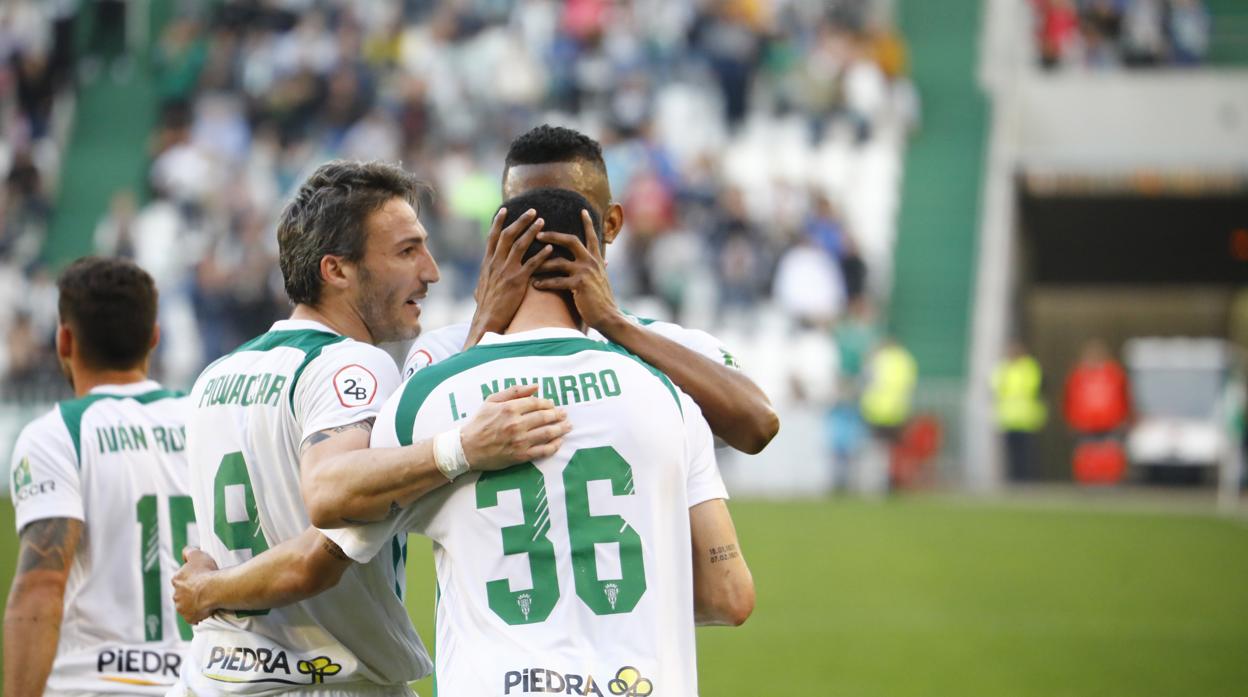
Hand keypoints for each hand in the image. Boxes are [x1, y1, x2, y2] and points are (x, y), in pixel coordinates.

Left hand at [172, 547, 218, 624]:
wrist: (215, 590)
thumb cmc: (206, 572)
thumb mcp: (197, 554)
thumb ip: (188, 551)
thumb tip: (185, 552)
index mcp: (176, 580)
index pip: (181, 579)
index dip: (191, 578)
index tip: (201, 578)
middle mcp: (176, 595)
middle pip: (183, 594)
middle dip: (191, 592)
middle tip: (205, 589)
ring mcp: (182, 608)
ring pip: (187, 606)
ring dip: (194, 604)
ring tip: (208, 599)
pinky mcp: (189, 618)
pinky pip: (194, 617)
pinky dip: (199, 614)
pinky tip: (208, 609)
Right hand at [460, 384, 569, 469]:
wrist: (467, 448)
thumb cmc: (478, 422)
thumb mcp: (492, 400)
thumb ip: (514, 391)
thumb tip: (535, 386)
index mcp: (510, 408)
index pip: (536, 403)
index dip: (547, 403)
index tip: (552, 405)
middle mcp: (517, 424)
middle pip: (545, 417)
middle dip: (558, 415)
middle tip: (564, 414)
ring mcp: (520, 440)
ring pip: (547, 433)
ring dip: (561, 429)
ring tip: (568, 426)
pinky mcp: (521, 455)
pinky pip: (543, 450)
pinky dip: (554, 446)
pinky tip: (560, 442)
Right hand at [465, 208, 552, 347]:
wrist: (486, 321)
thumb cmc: (486, 307)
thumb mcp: (481, 289)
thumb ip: (485, 280)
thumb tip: (481, 281)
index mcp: (487, 263)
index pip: (492, 237)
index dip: (498, 222)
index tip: (505, 210)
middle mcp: (495, 263)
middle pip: (507, 235)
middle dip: (520, 221)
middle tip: (532, 211)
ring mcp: (506, 271)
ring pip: (520, 245)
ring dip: (531, 231)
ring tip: (543, 222)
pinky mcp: (517, 281)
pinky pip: (531, 264)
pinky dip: (541, 255)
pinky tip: (550, 248)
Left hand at [531, 209, 623, 331]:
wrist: (608, 316)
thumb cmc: (601, 300)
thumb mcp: (602, 279)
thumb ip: (598, 268)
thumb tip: (603, 261)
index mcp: (596, 259)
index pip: (592, 236)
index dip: (587, 223)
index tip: (583, 210)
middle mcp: (591, 262)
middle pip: (571, 240)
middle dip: (553, 235)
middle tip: (538, 233)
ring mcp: (585, 272)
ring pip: (559, 261)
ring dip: (542, 263)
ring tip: (529, 265)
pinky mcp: (579, 284)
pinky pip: (557, 281)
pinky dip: (545, 283)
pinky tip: (535, 285)